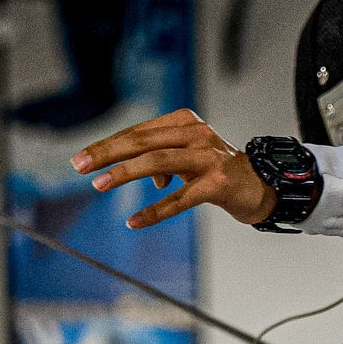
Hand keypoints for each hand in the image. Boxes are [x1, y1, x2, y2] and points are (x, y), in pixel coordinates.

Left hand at [70, 110, 274, 231]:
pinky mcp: (217, 184)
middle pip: (142, 141)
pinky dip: (155, 210)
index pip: (138, 132)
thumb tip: (141, 175)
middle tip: (79, 165)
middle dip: (108, 153)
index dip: (107, 145)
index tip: (82, 158)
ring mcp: (208, 158)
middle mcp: (196, 134)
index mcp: (184, 122)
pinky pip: (180, 198)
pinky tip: (134, 221)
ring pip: (158, 162)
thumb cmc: (219, 170)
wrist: (263, 184)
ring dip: (125, 173)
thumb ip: (162, 159)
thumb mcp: (188, 157)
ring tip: (99, 185)